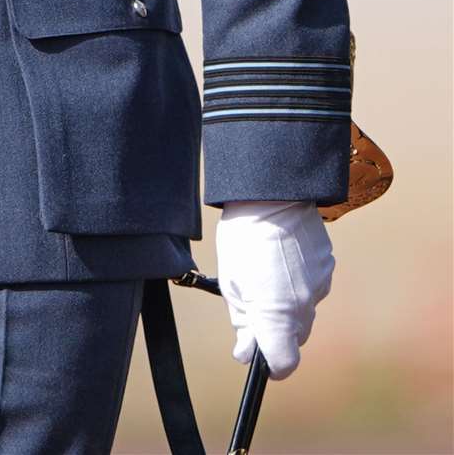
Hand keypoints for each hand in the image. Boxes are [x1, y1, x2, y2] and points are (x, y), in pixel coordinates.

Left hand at [216, 200, 334, 378]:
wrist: (271, 195)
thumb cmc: (243, 239)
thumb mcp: (232, 284)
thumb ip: (243, 323)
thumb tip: (246, 352)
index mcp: (278, 315)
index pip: (284, 363)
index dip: (271, 362)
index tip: (258, 351)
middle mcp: (305, 306)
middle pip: (295, 335)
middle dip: (277, 327)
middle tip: (255, 298)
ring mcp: (320, 285)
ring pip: (305, 308)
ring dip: (289, 300)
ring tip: (268, 268)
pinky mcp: (328, 265)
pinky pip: (314, 285)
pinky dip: (300, 279)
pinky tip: (284, 256)